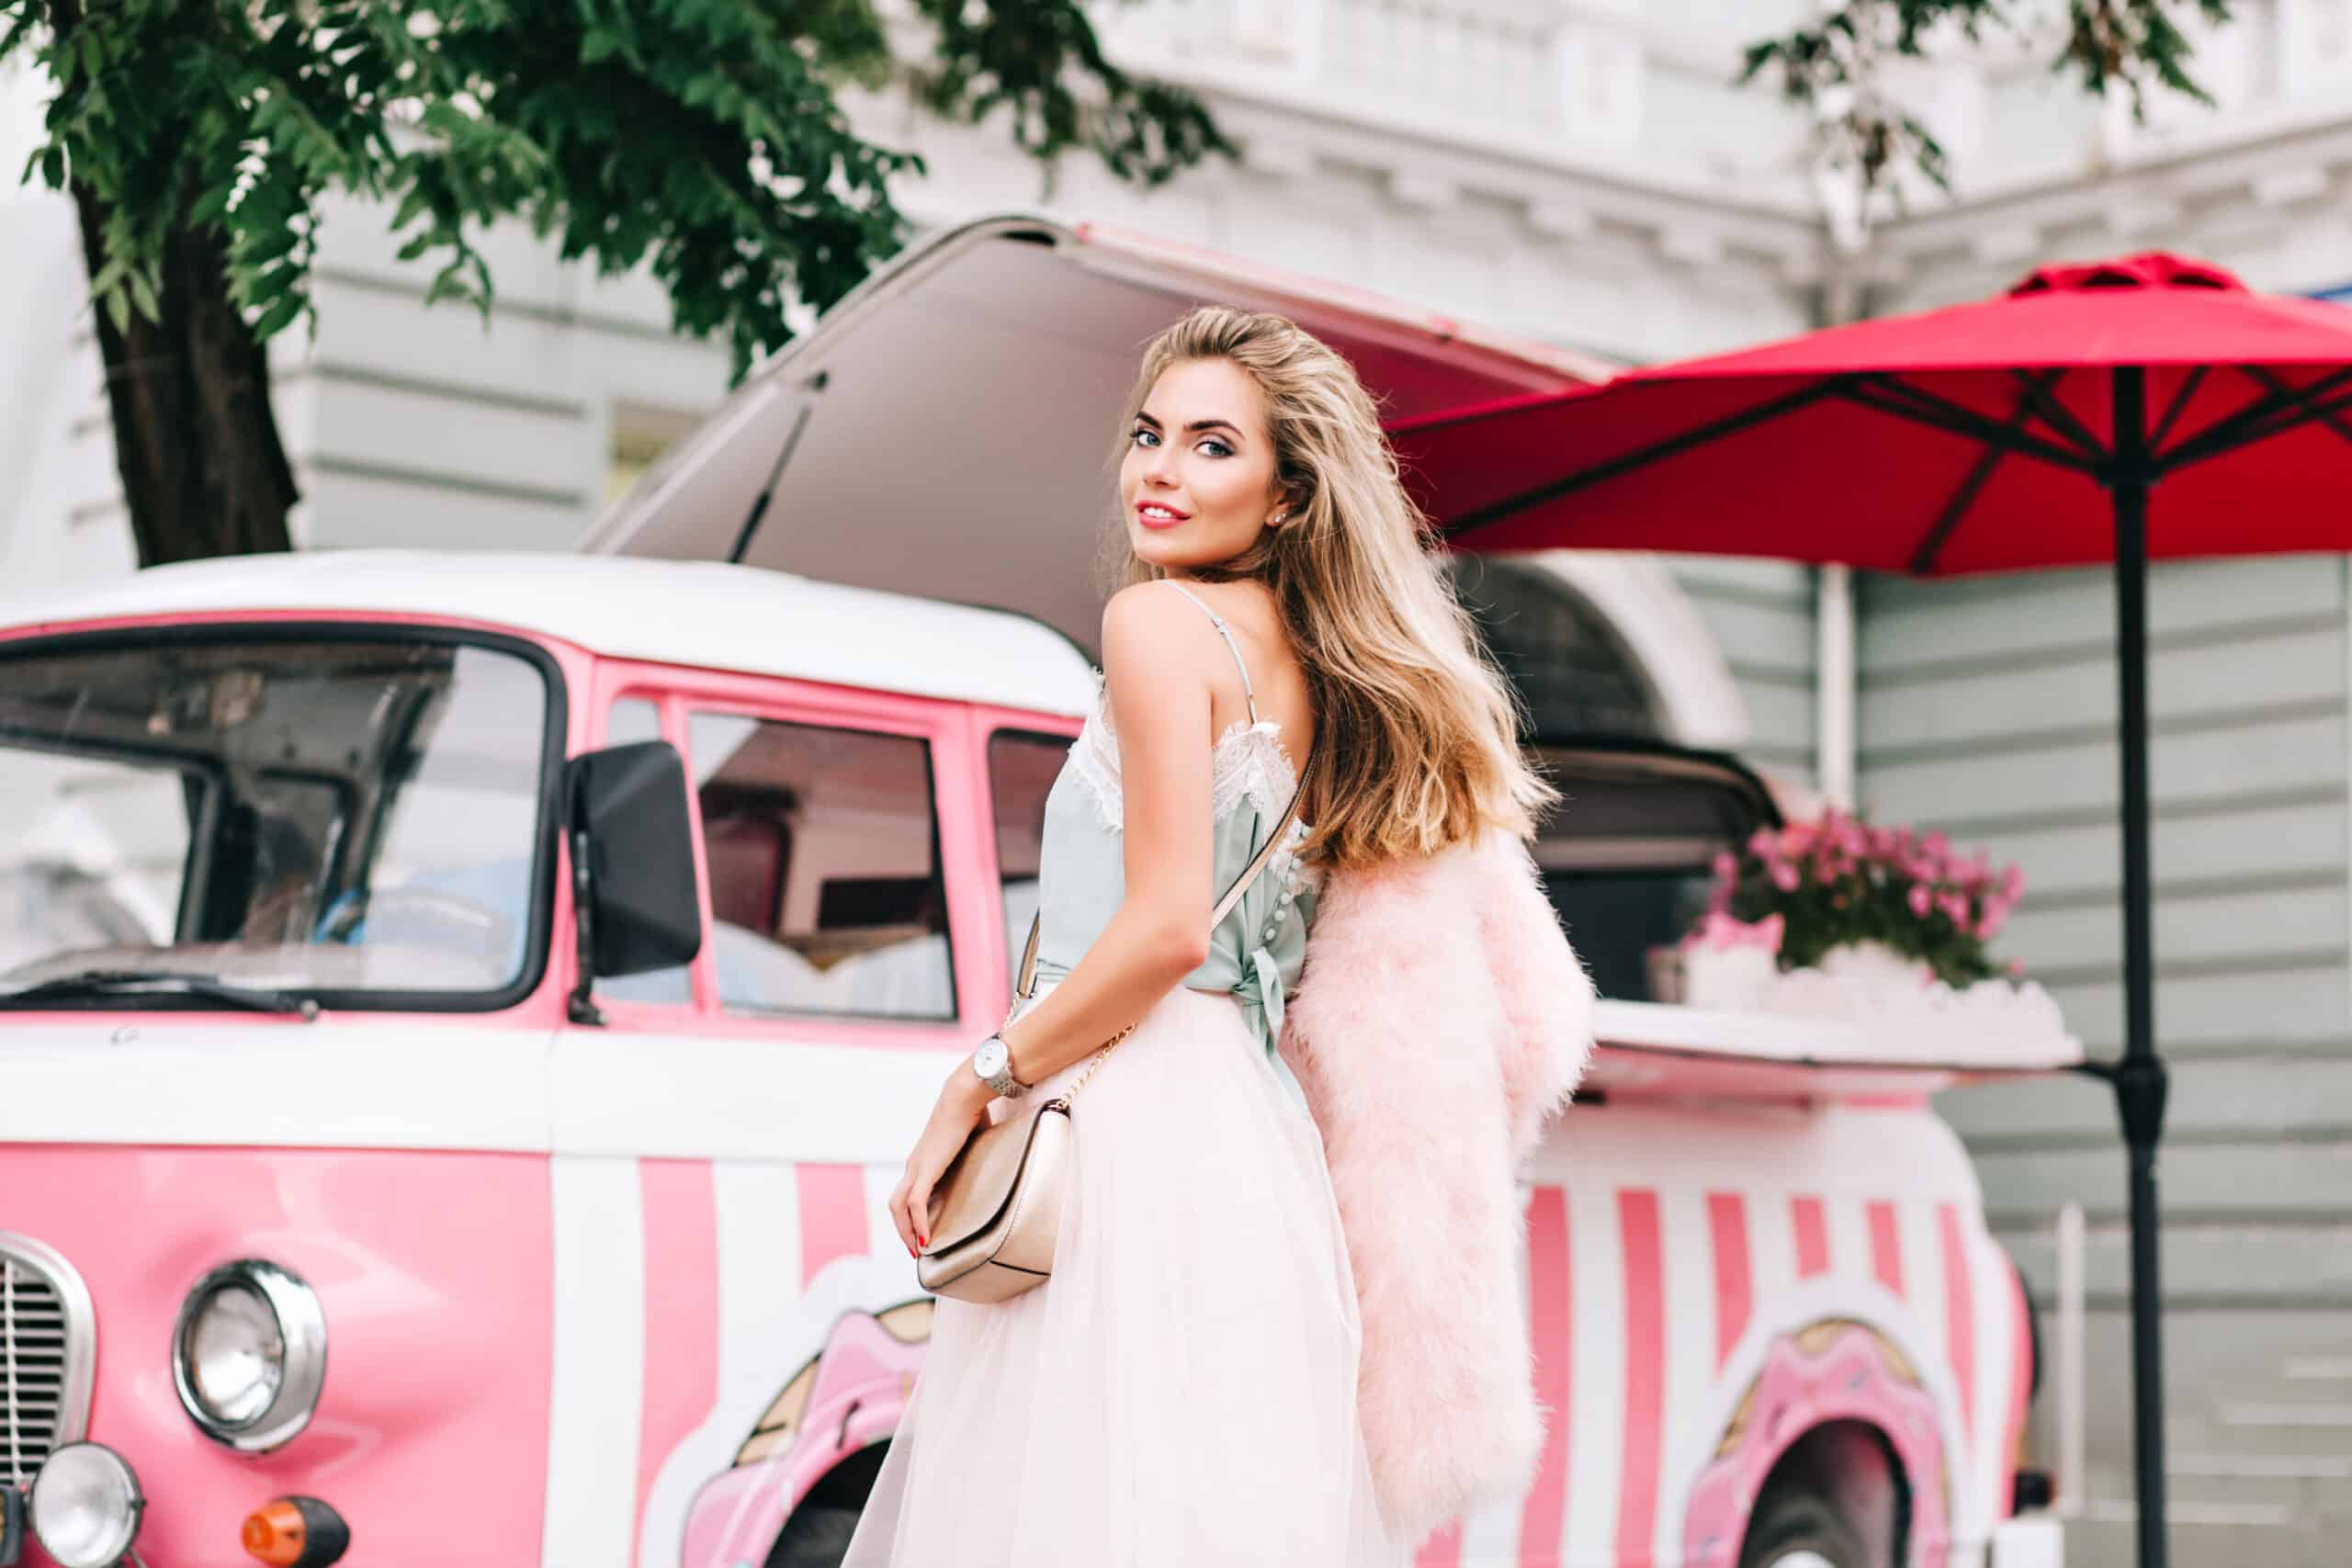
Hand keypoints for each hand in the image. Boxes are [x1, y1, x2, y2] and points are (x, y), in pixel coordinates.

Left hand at [889, 1066, 992, 1258]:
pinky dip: (917, 1223)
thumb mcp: (973, 1140)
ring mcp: (917, 1166)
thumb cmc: (972, 1111)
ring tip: (918, 1249)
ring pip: (899, 1206)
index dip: (912, 1215)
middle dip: (903, 1229)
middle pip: (896, 1204)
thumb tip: (996, 1155)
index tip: (923, 1233)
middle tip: (916, 1249)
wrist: (966, 1095)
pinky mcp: (926, 1168)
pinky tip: (925, 1238)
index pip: (908, 1193)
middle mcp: (915, 1165)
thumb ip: (976, 1153)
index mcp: (924, 1159)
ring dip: (906, 1231)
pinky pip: (915, 1203)